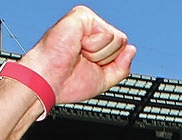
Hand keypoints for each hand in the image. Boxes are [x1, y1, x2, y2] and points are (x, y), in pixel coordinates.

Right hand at [19, 6, 136, 105]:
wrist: (49, 81)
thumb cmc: (68, 81)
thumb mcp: (103, 79)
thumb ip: (121, 67)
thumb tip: (132, 49)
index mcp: (95, 42)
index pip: (122, 49)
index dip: (109, 64)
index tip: (88, 68)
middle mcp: (92, 29)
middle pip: (121, 42)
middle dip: (105, 59)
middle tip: (83, 61)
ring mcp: (88, 21)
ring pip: (117, 39)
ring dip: (98, 54)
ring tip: (79, 54)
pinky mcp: (83, 16)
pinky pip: (107, 34)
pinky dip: (94, 47)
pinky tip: (78, 46)